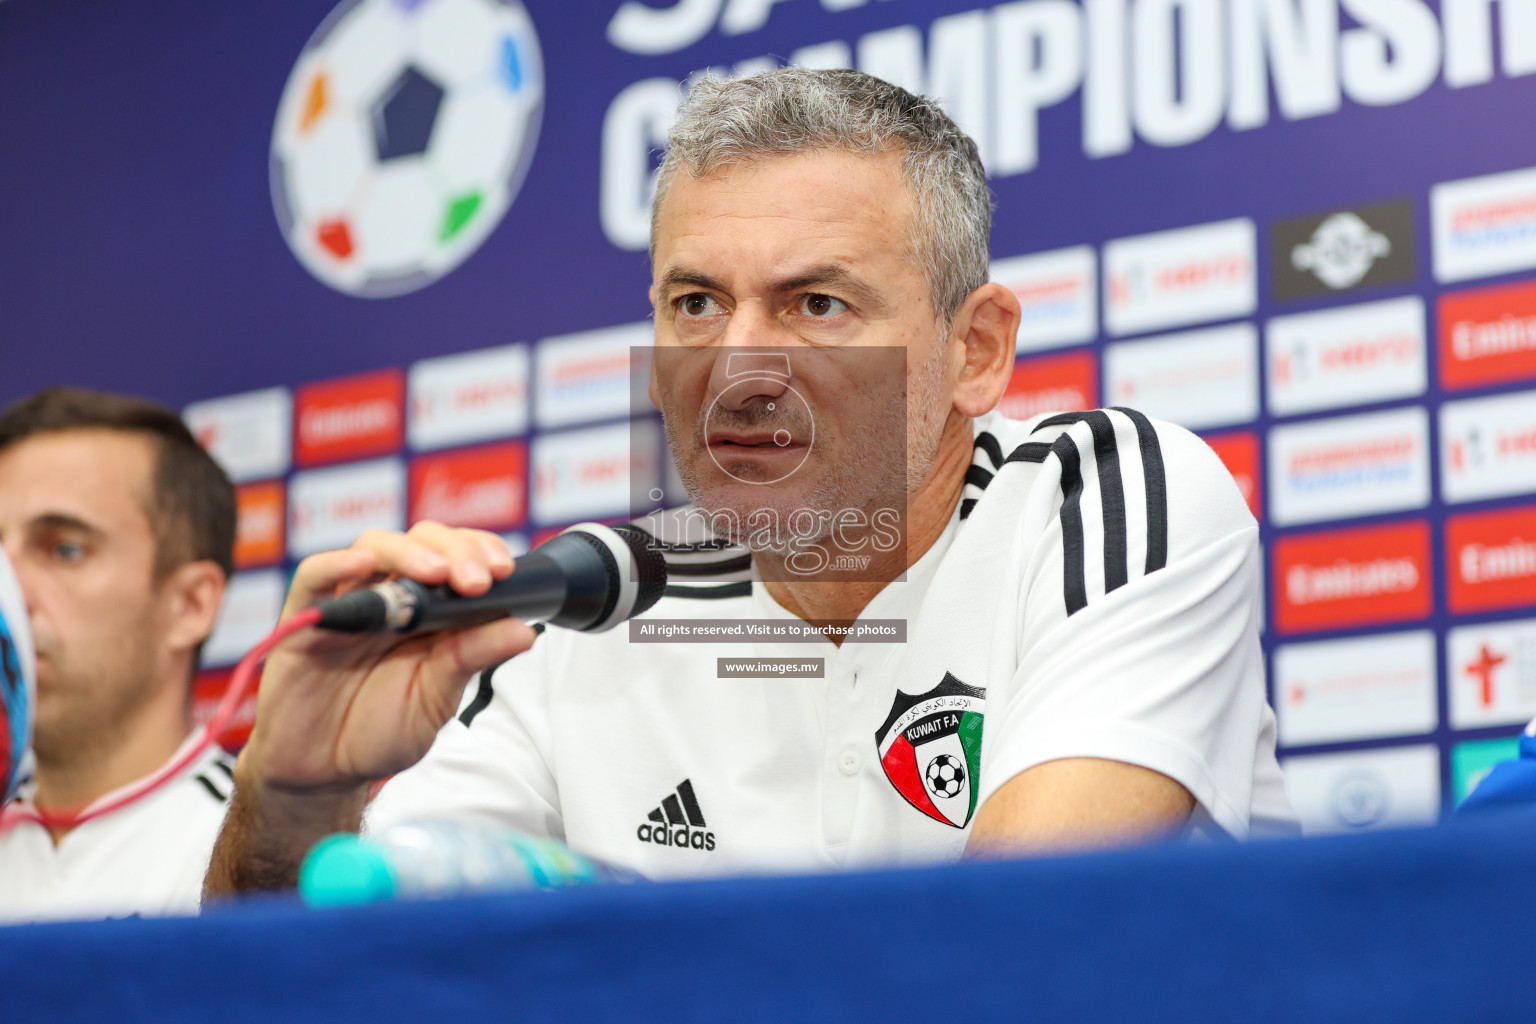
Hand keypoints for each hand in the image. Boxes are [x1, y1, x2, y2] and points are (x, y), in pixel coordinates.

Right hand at [241, 521, 537, 794]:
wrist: (323, 771)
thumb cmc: (380, 730)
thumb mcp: (437, 699)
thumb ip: (473, 658)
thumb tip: (526, 630)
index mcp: (432, 610)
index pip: (459, 557)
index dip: (482, 552)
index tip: (506, 571)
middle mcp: (392, 596)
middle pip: (423, 542)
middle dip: (456, 550)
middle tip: (478, 580)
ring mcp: (349, 602)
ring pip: (374, 546)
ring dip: (408, 551)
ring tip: (436, 572)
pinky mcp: (304, 617)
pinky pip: (314, 576)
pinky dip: (337, 564)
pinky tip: (362, 565)